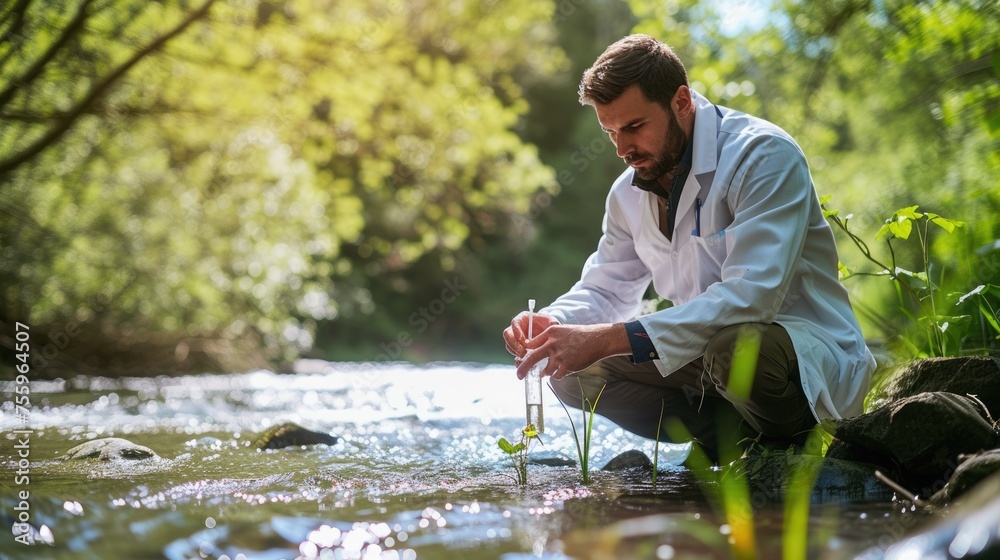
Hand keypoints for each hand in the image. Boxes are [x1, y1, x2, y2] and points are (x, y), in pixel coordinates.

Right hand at [503, 311, 558, 358]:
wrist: (549, 333)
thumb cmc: (549, 325)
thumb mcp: (552, 322)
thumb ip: (552, 323)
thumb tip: (551, 326)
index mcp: (523, 318)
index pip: (514, 322)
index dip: (516, 330)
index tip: (520, 338)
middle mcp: (516, 328)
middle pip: (508, 335)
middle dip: (514, 344)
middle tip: (523, 352)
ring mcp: (515, 338)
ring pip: (509, 345)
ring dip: (515, 351)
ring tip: (525, 357)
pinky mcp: (517, 347)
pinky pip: (513, 352)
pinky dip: (518, 356)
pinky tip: (526, 360)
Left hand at [515, 323, 629, 380]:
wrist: (597, 339)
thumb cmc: (579, 335)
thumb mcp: (561, 330)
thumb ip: (548, 338)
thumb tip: (536, 349)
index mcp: (550, 333)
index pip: (531, 344)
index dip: (526, 353)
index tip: (522, 360)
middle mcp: (552, 343)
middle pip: (532, 358)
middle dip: (524, 368)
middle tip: (519, 375)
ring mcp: (559, 355)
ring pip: (546, 370)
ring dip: (548, 372)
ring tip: (552, 369)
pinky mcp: (567, 365)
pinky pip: (556, 376)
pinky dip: (558, 375)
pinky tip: (563, 370)